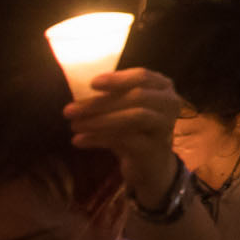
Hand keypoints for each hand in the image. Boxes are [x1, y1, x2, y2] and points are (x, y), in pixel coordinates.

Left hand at [60, 66, 186, 212]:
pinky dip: (99, 139)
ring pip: (134, 117)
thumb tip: (79, 95)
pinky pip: (126, 140)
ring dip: (99, 121)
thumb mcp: (126, 107)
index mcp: (163, 87)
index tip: (92, 84)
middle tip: (69, 111)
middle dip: (100, 103)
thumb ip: (112, 97)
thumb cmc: (135, 128)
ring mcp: (165, 126)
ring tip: (74, 126)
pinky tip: (79, 141)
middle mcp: (170, 103)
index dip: (117, 79)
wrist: (151, 163)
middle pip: (136, 96)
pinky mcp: (154, 148)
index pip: (142, 76)